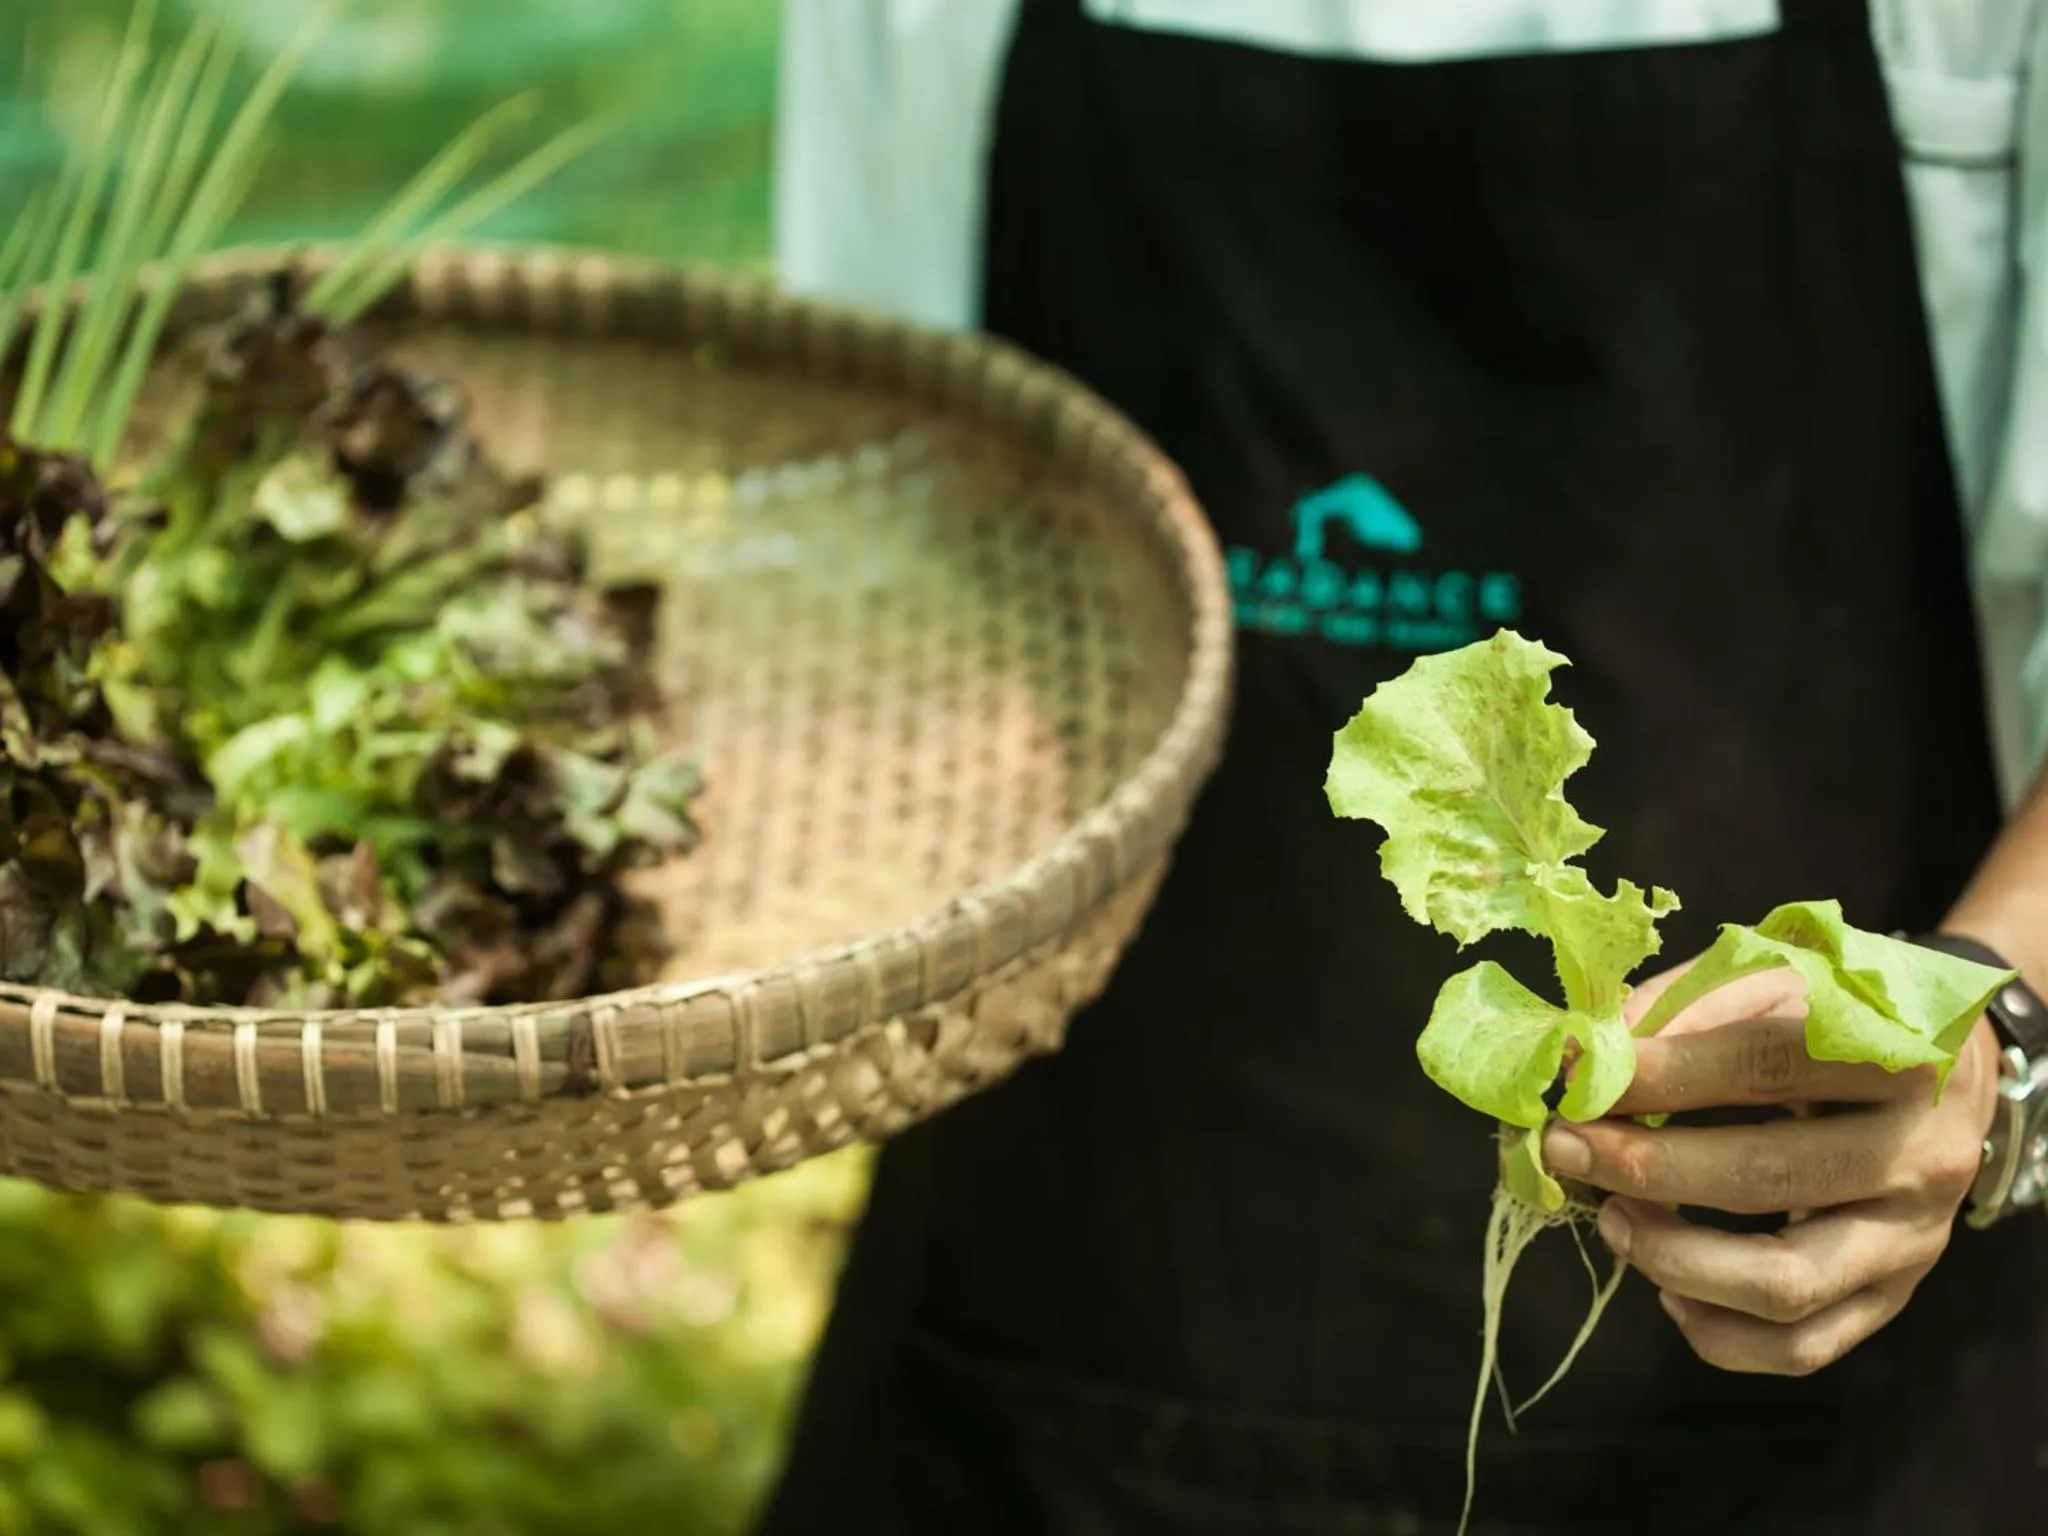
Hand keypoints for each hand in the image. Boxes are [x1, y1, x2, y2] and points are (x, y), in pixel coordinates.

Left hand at [1541, 962, 1999, 1376]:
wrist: (1947, 1072)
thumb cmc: (1833, 1016)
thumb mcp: (1772, 981)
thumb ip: (1682, 1010)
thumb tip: (1584, 1059)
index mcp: (1901, 1057)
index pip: (1767, 1067)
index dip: (1661, 1076)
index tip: (1579, 1081)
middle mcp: (1920, 1156)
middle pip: (1767, 1179)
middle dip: (1643, 1166)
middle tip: (1565, 1148)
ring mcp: (1912, 1240)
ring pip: (1783, 1284)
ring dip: (1672, 1256)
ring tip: (1610, 1217)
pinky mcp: (1893, 1298)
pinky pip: (1800, 1347)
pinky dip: (1716, 1330)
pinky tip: (1666, 1285)